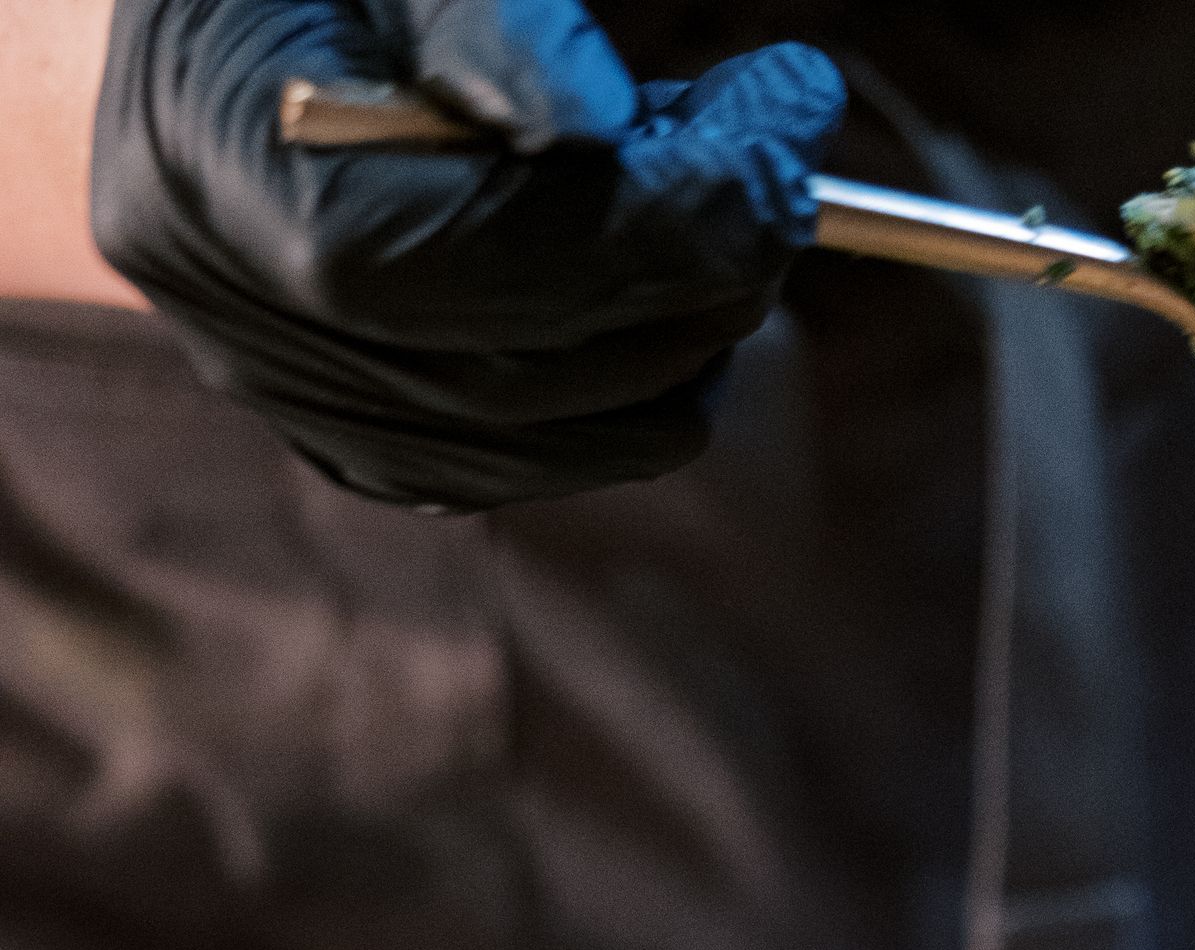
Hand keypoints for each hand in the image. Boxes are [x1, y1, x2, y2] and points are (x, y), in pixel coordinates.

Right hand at [91, 0, 846, 506]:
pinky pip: (521, 464)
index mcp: (218, 166)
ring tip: (716, 207)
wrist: (232, 35)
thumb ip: (497, 23)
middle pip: (513, 366)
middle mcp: (237, 315)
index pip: (464, 253)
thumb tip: (611, 133)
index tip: (779, 131)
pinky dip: (622, 397)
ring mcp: (288, 400)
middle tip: (779, 162)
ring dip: (676, 341)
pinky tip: (655, 289)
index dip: (643, 221)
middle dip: (687, 274)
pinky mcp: (348, 443)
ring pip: (536, 441)